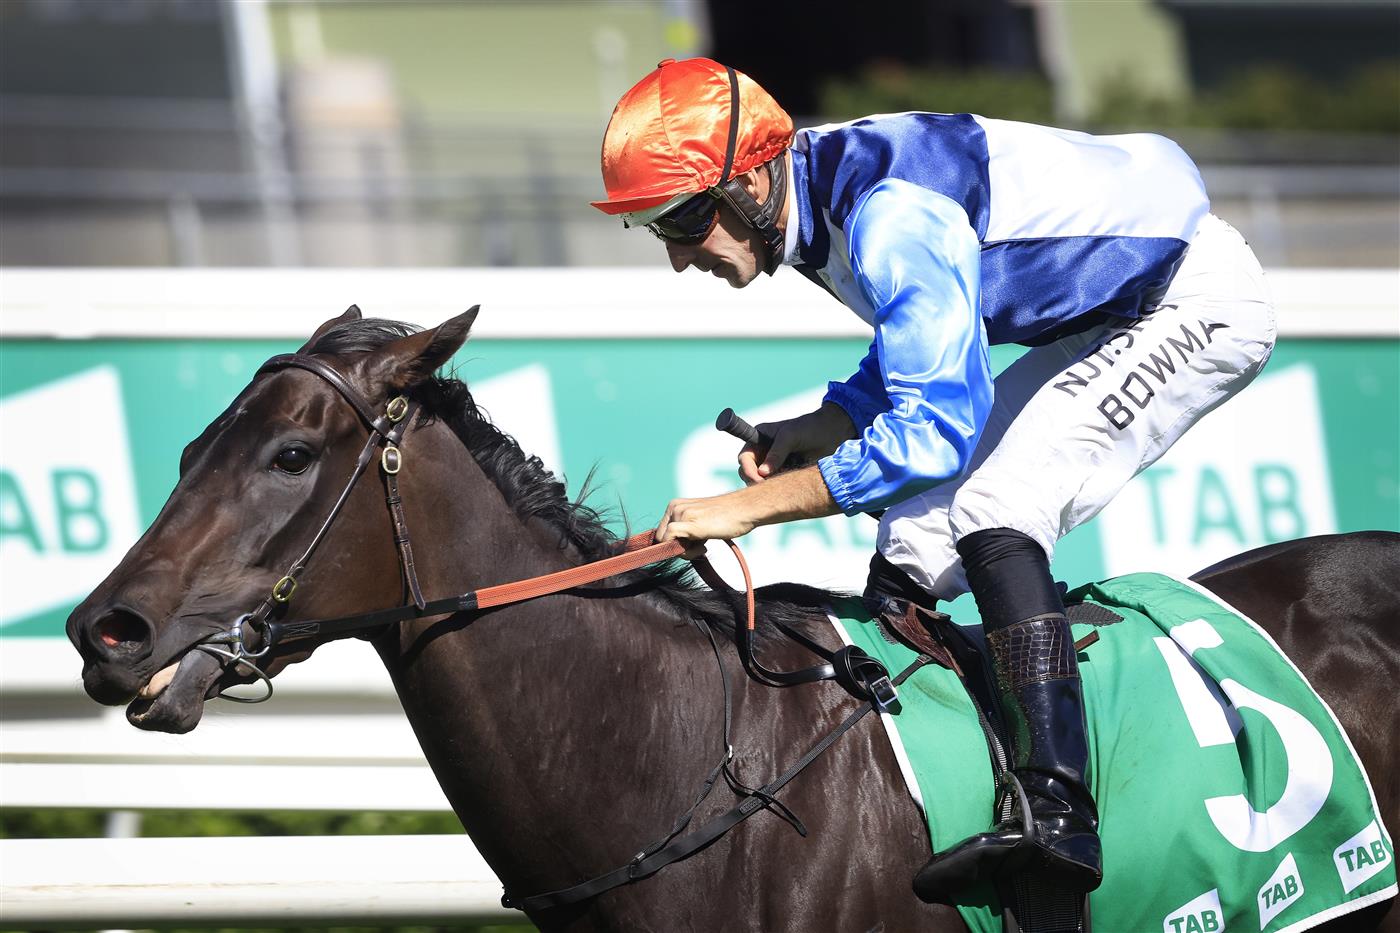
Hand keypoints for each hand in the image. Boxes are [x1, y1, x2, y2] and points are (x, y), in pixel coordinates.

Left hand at [655, 493, 756, 550]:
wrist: (745, 509)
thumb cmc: (727, 518)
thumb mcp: (700, 522)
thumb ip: (686, 531)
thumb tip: (673, 548)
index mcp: (676, 505)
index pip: (662, 533)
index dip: (675, 544)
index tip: (693, 545)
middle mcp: (675, 507)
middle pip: (661, 539)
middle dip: (678, 548)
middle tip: (699, 545)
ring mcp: (681, 513)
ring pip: (665, 542)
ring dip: (685, 551)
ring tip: (704, 544)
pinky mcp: (688, 522)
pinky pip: (669, 541)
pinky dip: (684, 551)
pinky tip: (703, 546)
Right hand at [738, 401, 856, 485]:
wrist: (833, 433)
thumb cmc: (810, 428)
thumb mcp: (791, 436)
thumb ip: (776, 453)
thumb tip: (762, 472)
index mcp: (759, 438)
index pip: (745, 457)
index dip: (748, 469)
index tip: (758, 479)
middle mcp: (764, 452)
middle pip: (750, 473)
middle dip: (757, 481)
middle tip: (772, 485)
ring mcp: (775, 464)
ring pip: (763, 482)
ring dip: (772, 484)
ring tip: (789, 477)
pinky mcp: (786, 473)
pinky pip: (777, 485)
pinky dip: (782, 486)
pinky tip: (794, 480)